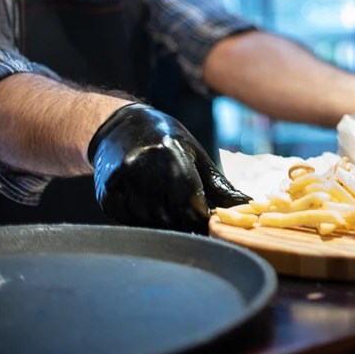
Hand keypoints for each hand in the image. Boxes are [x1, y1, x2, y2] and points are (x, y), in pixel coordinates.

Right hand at [88, 104, 249, 233]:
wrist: (120, 127)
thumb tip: (248, 203)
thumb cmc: (168, 141)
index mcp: (170, 155)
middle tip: (195, 225)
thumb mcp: (197, 156)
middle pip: (168, 215)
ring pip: (148, 222)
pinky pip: (128, 221)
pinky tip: (151, 212)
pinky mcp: (105, 194)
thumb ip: (220, 185)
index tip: (211, 225)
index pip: (188, 200)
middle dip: (185, 224)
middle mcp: (142, 167)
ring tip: (174, 217)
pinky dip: (143, 223)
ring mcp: (121, 181)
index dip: (201, 218)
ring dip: (165, 225)